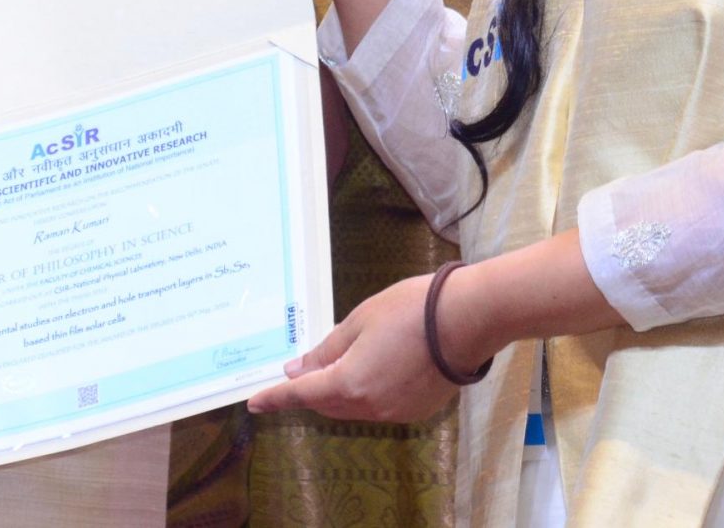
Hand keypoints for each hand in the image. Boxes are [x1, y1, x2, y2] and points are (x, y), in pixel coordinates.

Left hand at [247, 273, 485, 423]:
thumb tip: (300, 371)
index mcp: (349, 383)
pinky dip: (366, 392)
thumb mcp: (360, 320)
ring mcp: (395, 413)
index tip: (255, 403)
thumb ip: (326, 350)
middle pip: (326, 404)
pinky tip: (377, 367)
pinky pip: (378, 407)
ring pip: (352, 408)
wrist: (468, 319)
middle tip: (303, 370)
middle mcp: (369, 406)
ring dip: (338, 391)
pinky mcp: (416, 411)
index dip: (275, 398)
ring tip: (342, 363)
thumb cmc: (410, 310)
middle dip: (311, 390)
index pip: (301, 394)